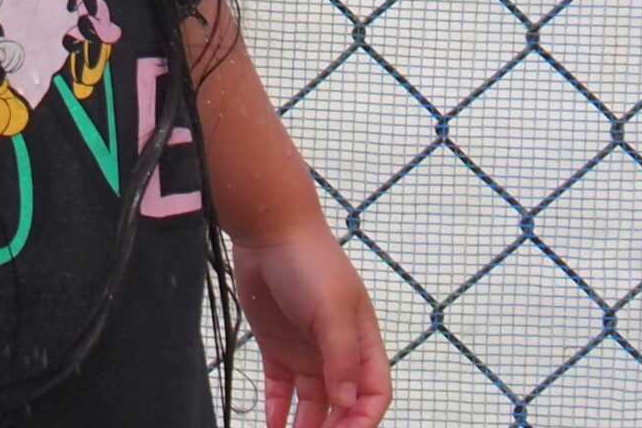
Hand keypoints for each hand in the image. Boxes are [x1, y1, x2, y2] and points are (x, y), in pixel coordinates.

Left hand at [234, 228, 390, 427]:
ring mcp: (306, 351)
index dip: (363, 418)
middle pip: (342, 404)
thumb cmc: (310, 262)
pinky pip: (280, 389)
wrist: (268, 232)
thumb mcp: (332, 309)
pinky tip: (272, 424)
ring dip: (304, 426)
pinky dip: (277, 409)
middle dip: (333, 427)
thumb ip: (342, 357)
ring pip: (311, 403)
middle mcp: (336, 352)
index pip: (373, 393)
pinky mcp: (277, 348)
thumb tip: (347, 400)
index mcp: (361, 342)